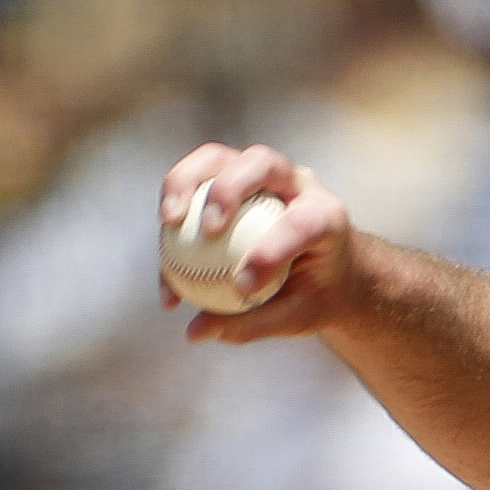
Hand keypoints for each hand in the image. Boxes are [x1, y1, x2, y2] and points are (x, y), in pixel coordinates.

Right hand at [156, 144, 354, 343]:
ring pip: (218, 158)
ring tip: (168, 222)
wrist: (327, 270)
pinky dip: (173, 208)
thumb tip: (195, 331)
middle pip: (260, 163)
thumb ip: (252, 323)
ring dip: (185, 182)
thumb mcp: (298, 318)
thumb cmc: (316, 296)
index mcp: (326, 216)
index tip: (242, 288)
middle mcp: (296, 183)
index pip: (301, 224)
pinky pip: (193, 183)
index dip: (271, 251)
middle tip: (209, 229)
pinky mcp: (229, 177)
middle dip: (229, 189)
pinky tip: (162, 258)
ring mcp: (260, 174)